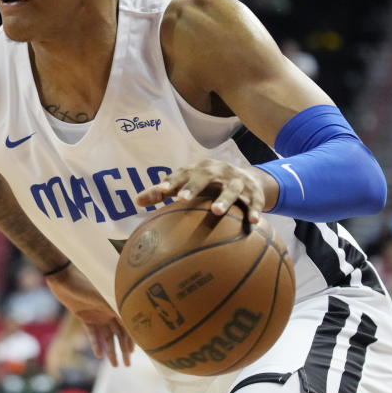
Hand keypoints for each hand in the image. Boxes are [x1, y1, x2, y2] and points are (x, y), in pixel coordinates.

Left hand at [45, 264, 132, 366]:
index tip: (136, 352)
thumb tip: (131, 319)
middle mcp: (108, 310)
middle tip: (127, 365)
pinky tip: (98, 355)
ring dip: (110, 350)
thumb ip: (115, 307)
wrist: (62, 278)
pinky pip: (92, 333)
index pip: (127, 324)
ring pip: (106, 336)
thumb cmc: (83, 283)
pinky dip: (95, 344)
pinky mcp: (84, 317)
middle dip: (123, 349)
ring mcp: (96, 314)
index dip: (132, 338)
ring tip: (114, 365)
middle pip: (118, 333)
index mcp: (115, 304)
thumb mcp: (101, 296)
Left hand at [135, 158, 271, 222]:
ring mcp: (236, 181)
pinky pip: (255, 201)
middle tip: (182, 199)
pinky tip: (253, 223)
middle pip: (205, 177)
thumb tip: (136, 202)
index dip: (171, 181)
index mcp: (198, 169)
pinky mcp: (253, 192)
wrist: (243, 175)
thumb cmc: (204, 182)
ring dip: (224, 199)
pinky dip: (255, 210)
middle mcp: (217, 172)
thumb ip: (161, 192)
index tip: (161, 191)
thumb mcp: (185, 183)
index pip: (182, 174)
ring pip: (231, 189)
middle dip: (194, 186)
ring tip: (217, 213)